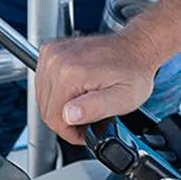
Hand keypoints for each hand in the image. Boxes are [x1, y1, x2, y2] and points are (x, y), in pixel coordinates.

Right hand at [35, 31, 158, 146]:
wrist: (136, 47)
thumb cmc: (133, 72)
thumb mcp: (123, 98)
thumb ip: (95, 109)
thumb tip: (69, 116)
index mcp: (69, 72)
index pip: (53, 118)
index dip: (70, 132)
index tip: (85, 132)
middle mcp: (56, 60)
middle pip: (47, 108)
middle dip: (67, 120)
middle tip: (88, 118)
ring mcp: (52, 54)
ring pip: (44, 98)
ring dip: (62, 106)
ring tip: (85, 103)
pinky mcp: (50, 51)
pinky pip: (44, 83)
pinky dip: (58, 92)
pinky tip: (76, 91)